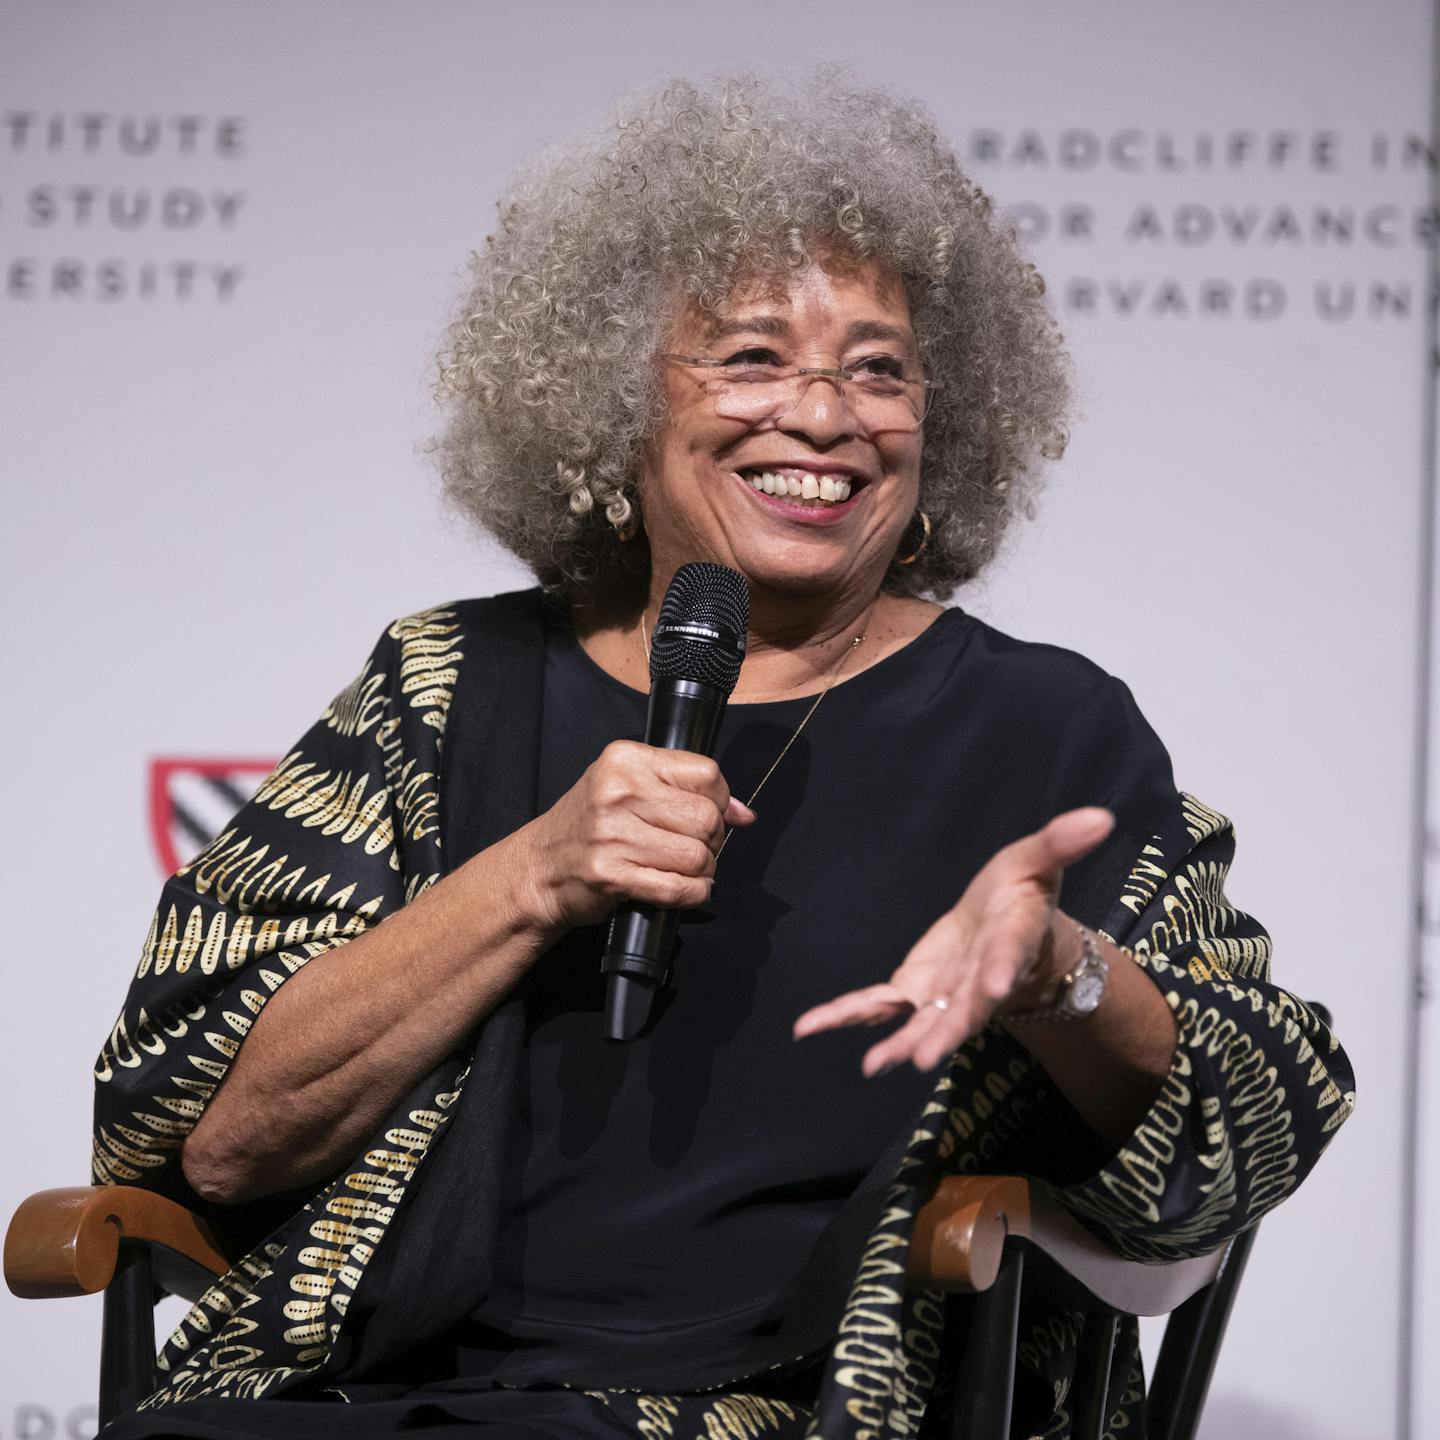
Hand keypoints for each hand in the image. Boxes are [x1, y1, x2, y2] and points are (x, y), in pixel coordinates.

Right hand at [514, 740, 755, 932]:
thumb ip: (686, 791)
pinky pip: (678, 888)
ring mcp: (613, 835)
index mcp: (626, 760)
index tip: (712, 814)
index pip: (706, 773)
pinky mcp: (612, 875)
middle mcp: (618, 792)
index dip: (721, 799)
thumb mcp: (629, 789)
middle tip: (694, 847)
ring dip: (702, 871)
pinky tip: (682, 888)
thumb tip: (743, 813)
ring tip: (683, 868)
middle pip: (706, 818)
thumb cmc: (588, 826)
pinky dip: (692, 894)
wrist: (539, 868)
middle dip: (712, 841)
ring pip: (697, 856)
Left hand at [792, 807, 1113, 1075]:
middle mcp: (978, 980)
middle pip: (964, 1010)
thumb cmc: (1022, 893)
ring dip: (899, 1042)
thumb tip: (1101, 817)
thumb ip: (1061, 842)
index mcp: (1010, 942)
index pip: (1008, 957)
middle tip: (925, 1057)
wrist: (1003, 926)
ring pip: (921, 1022)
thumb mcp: (1038, 860)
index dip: (1001, 971)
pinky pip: (876, 1006)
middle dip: (945, 1032)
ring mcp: (944, 994)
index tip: (994, 987)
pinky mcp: (912, 992)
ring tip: (875, 1065)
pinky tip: (807, 1028)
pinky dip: (844, 1015)